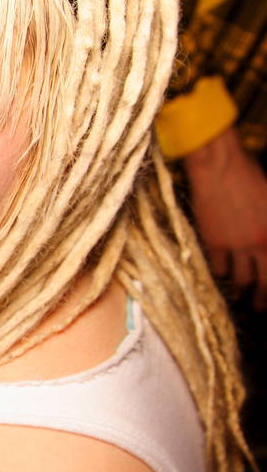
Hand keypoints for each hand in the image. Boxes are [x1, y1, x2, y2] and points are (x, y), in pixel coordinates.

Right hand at [184, 127, 266, 308]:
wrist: (219, 166)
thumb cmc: (250, 176)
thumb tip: (264, 246)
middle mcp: (256, 244)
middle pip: (260, 280)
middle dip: (260, 296)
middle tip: (259, 305)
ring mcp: (233, 244)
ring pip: (237, 277)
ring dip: (238, 286)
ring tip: (238, 291)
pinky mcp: (212, 240)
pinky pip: (217, 265)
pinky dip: (220, 270)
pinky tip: (221, 272)